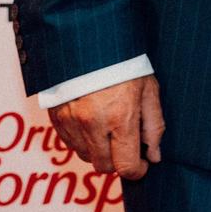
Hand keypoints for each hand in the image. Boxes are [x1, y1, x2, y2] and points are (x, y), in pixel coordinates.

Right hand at [47, 74, 163, 180]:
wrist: (89, 41)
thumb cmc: (125, 63)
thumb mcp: (149, 90)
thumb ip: (154, 126)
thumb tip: (154, 155)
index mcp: (119, 117)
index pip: (126, 166)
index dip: (137, 170)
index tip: (143, 163)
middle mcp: (92, 124)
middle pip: (104, 167)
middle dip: (119, 160)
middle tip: (128, 143)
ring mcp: (71, 122)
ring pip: (86, 157)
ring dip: (100, 151)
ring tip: (111, 128)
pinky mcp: (56, 118)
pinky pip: (70, 144)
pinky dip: (84, 141)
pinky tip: (94, 121)